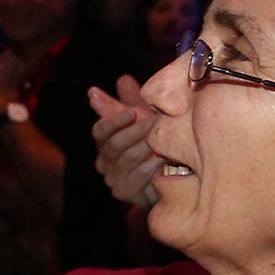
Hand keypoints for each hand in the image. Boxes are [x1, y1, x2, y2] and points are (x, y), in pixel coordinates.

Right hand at [89, 75, 159, 206]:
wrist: (174, 176)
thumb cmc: (158, 142)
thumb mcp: (145, 119)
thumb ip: (130, 101)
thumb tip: (117, 80)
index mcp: (106, 143)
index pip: (99, 131)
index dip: (113, 121)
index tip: (131, 112)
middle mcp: (105, 162)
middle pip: (112, 145)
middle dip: (135, 132)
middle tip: (155, 121)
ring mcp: (114, 179)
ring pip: (125, 160)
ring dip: (145, 147)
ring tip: (162, 139)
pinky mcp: (127, 194)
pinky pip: (136, 179)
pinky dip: (150, 167)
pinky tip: (163, 159)